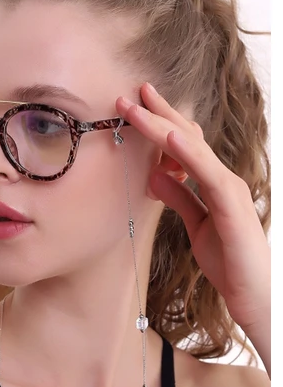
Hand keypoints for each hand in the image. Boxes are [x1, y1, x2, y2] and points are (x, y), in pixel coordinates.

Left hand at [116, 83, 269, 368]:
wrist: (254, 294)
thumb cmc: (229, 260)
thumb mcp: (195, 224)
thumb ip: (178, 198)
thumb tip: (154, 174)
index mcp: (213, 182)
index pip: (184, 145)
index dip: (161, 123)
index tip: (137, 105)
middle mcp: (222, 179)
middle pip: (188, 138)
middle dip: (159, 113)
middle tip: (132, 92)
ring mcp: (230, 190)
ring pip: (194, 149)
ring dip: (164, 126)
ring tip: (140, 105)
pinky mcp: (233, 206)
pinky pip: (208, 176)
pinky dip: (188, 155)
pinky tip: (169, 139)